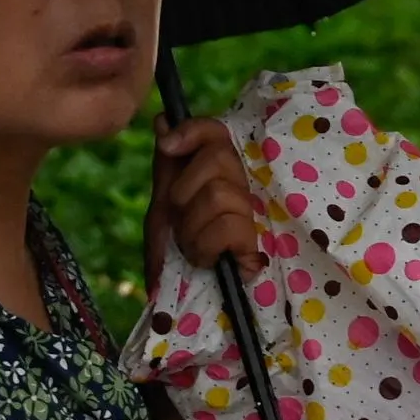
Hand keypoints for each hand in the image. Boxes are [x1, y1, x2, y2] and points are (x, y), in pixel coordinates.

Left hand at [146, 115, 264, 288]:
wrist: (182, 300)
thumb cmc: (175, 253)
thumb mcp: (161, 208)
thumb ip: (165, 166)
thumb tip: (162, 119)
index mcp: (215, 174)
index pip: (216, 131)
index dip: (193, 132)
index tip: (166, 147)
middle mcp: (238, 185)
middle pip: (218, 158)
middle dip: (184, 192)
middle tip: (180, 220)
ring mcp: (252, 213)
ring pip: (219, 194)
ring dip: (192, 227)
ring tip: (191, 246)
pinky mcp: (258, 243)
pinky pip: (232, 226)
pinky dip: (207, 246)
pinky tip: (207, 260)